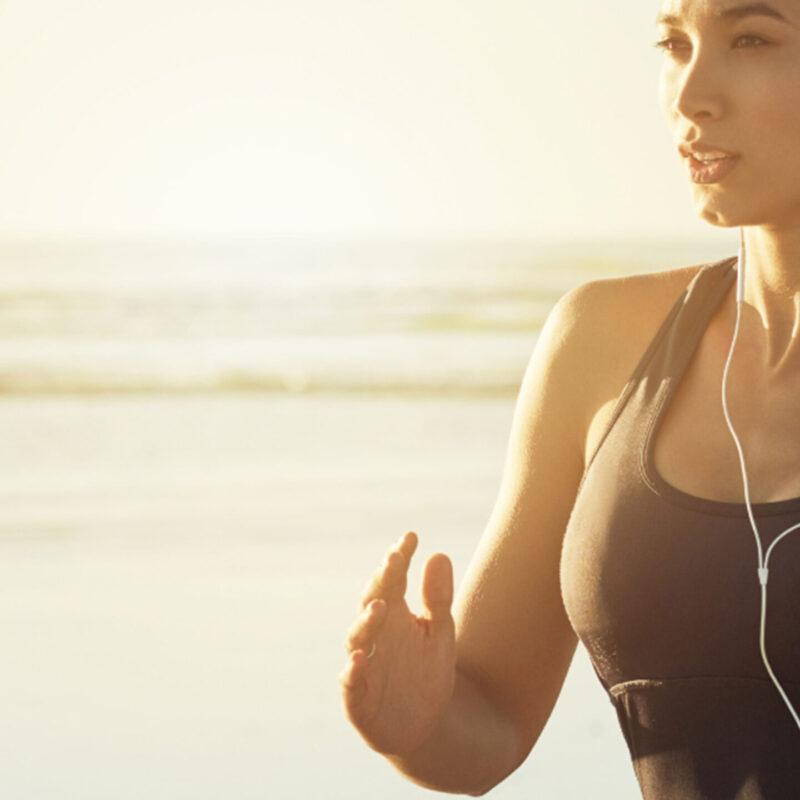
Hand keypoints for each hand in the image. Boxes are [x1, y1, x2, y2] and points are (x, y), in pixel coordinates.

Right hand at [338, 531, 455, 755]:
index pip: (393, 579)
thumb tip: (439, 554)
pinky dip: (352, 671)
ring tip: (382, 606)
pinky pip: (351, 682)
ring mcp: (364, 663)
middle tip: (394, 561)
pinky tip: (358, 658)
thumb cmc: (427, 670)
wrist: (424, 724)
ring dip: (368, 621)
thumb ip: (438, 597)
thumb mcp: (440, 632)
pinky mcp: (359, 698)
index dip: (399, 558)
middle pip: (372, 601)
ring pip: (359, 638)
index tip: (411, 537)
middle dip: (381, 582)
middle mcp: (374, 634)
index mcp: (394, 613)